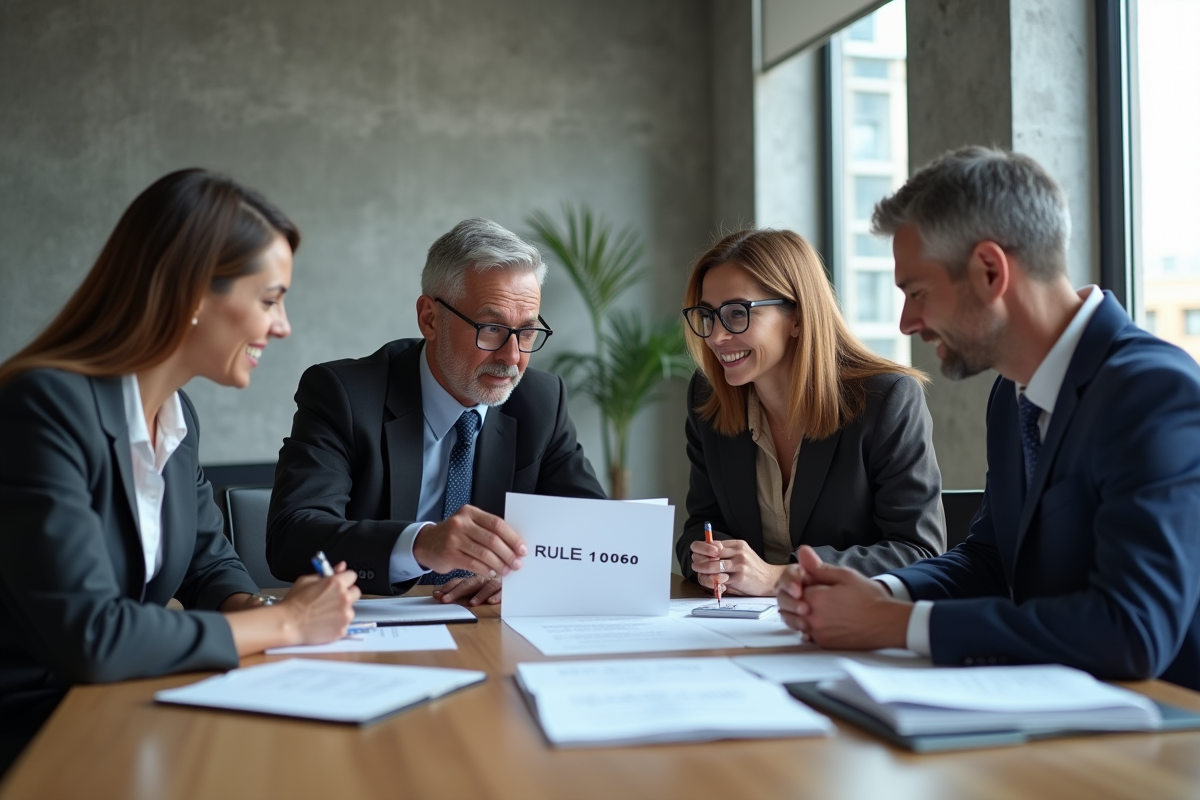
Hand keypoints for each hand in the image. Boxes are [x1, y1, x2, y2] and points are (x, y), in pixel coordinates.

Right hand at [280, 561, 360, 644]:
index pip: (352, 575)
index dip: (344, 579)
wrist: (287, 624)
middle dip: (346, 594)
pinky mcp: (343, 629)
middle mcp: (344, 598)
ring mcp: (345, 615)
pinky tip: (325, 623)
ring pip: (351, 609)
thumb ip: (327, 572)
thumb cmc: (294, 603)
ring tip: (325, 613)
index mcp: (336, 583)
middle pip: (355, 592)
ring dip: (342, 610)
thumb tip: (341, 566)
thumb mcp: (307, 580)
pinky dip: (338, 623)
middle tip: (332, 599)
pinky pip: (345, 624)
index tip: (340, 583)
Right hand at [413, 505, 526, 576]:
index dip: (513, 537)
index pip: (497, 524)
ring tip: (506, 570)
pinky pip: (473, 564)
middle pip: (492, 539)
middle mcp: (461, 523)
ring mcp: (454, 539)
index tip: (523, 549)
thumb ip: (487, 530)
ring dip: (499, 564)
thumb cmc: (454, 535)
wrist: (426, 543)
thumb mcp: (469, 525)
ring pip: (484, 553)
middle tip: (517, 564)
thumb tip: (514, 546)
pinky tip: (491, 573)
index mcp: (470, 512)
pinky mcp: (449, 554)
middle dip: (508, 553)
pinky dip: (485, 570)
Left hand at [433, 574, 501, 605]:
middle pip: (469, 584)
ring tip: (472, 603)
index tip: (437, 594)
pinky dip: (497, 595)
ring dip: (479, 595)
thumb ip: (458, 588)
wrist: (510, 571)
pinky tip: (492, 601)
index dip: (447, 588)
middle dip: (457, 592)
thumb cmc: (490, 580)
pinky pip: (502, 590)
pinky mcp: (507, 587)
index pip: (458, 582)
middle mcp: (482, 579)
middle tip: (446, 599)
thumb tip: (437, 594)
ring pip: (487, 586)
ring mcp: (495, 582)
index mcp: (473, 579)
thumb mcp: (474, 585)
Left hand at [690, 538, 785, 595]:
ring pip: (713, 565)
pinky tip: (711, 580)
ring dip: (702, 569)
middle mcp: (739, 552)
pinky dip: (713, 580)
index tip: (696, 553)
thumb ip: (727, 552)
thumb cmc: (753, 568)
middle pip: (711, 552)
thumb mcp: (742, 554)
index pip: (713, 543)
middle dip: (700, 559)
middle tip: (694, 564)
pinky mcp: (740, 577)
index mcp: (738, 544)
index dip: (701, 548)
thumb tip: (705, 553)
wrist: (770, 579)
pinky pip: (720, 578)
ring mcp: (740, 564)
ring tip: (699, 571)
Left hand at [777, 546, 909, 649]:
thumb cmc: (869, 598)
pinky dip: (811, 629)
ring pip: (797, 622)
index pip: (793, 588)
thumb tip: (802, 551)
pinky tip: (826, 622)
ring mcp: (817, 633)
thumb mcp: (846, 576)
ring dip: (802, 615)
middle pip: (791, 606)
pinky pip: (808, 636)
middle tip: (820, 597)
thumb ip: (819, 567)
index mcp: (815, 597)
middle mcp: (812, 617)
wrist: (886, 624)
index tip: (816, 584)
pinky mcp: (824, 645)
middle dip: (798, 599)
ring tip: (824, 609)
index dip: (802, 584)